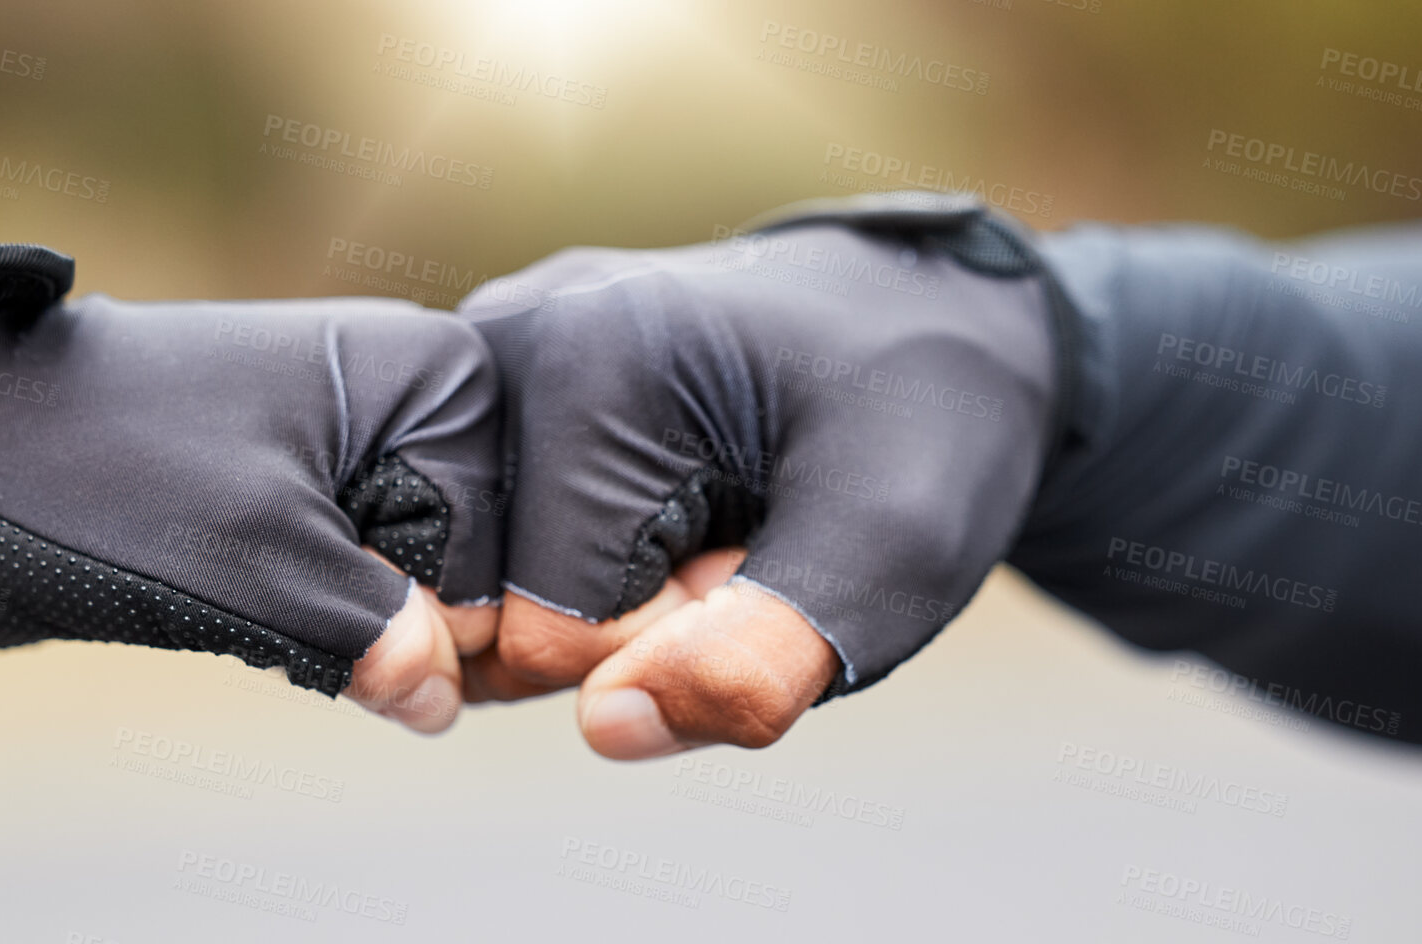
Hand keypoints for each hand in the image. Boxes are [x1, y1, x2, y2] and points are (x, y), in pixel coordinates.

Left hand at [0, 245, 501, 732]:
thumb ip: (374, 639)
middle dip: (401, 632)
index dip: (457, 627)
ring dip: (349, 637)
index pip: (514, 546)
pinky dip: (312, 629)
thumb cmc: (100, 477)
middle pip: (471, 565)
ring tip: (258, 604)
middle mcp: (404, 396)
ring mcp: (344, 444)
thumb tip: (441, 700)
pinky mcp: (289, 494)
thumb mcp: (257, 566)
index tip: (388, 661)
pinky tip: (251, 618)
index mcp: (430, 375)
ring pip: (407, 591)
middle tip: (302, 625)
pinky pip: (346, 589)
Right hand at [458, 194, 1061, 756]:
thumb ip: (758, 657)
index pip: (547, 635)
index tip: (761, 549)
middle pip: (493, 611)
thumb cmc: (926, 423)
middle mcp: (499, 341)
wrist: (935, 317)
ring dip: (605, 593)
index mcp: (575, 362)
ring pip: (488, 585)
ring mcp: (485, 356)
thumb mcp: (894, 551)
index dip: (672, 639)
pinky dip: (580, 558)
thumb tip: (604, 724)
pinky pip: (496, 542)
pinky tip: (665, 498)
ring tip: (711, 512)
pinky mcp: (489, 384)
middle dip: (627, 618)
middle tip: (742, 533)